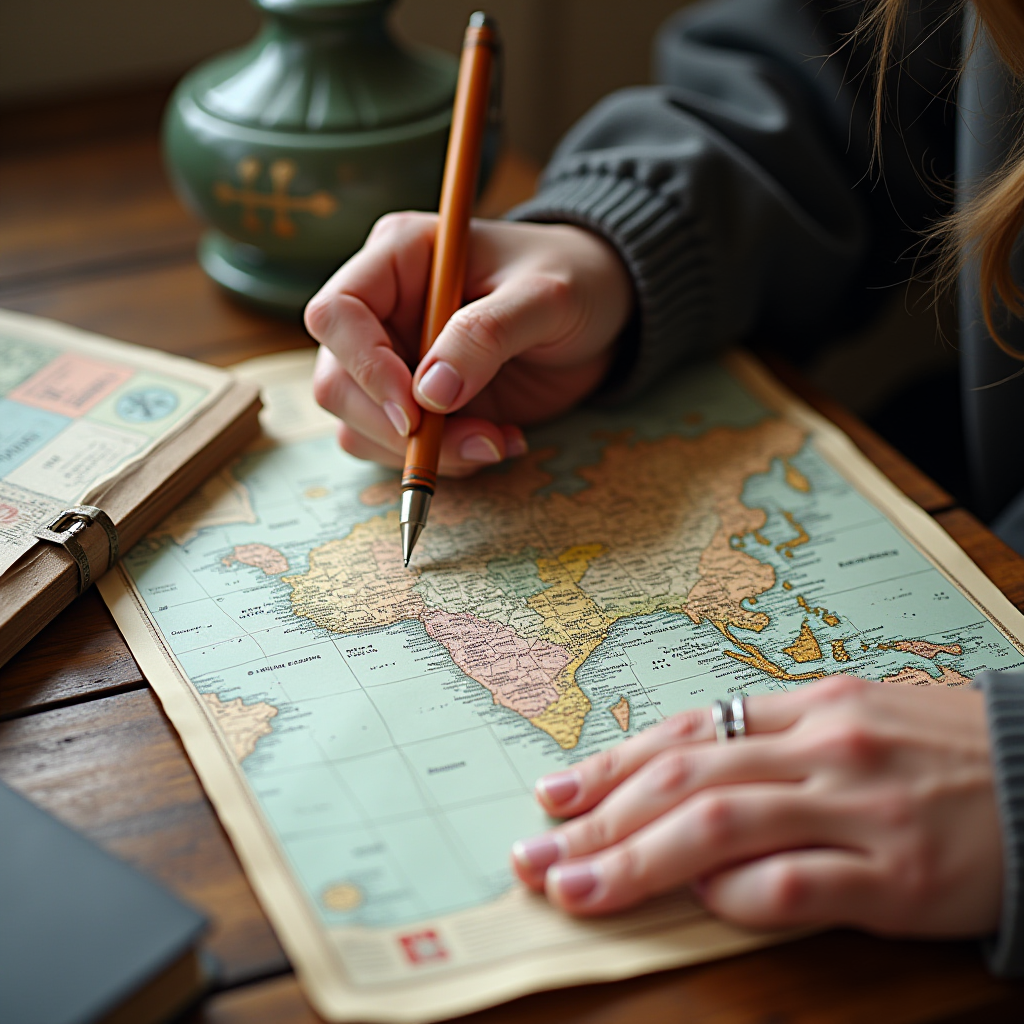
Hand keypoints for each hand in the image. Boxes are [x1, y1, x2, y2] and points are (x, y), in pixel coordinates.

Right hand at [305, 213, 632, 475]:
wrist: (605, 309)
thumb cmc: (575, 278)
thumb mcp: (545, 297)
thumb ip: (487, 335)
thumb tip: (429, 395)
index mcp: (399, 257)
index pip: (336, 313)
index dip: (363, 367)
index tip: (415, 413)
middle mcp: (384, 310)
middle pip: (338, 383)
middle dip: (398, 429)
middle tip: (476, 440)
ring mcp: (397, 360)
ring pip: (362, 427)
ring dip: (427, 454)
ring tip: (499, 441)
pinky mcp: (420, 404)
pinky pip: (400, 449)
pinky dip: (446, 461)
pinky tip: (501, 440)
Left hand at [511, 676, 1001, 937]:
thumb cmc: (944, 751)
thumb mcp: (856, 720)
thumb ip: (773, 746)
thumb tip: (683, 786)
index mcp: (810, 704)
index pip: (686, 733)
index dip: (612, 765)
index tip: (555, 794)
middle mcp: (823, 744)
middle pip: (686, 778)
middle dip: (600, 817)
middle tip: (538, 853)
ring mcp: (858, 806)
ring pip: (720, 825)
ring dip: (636, 859)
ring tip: (576, 887)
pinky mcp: (896, 873)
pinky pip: (796, 884)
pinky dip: (738, 894)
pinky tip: (696, 903)